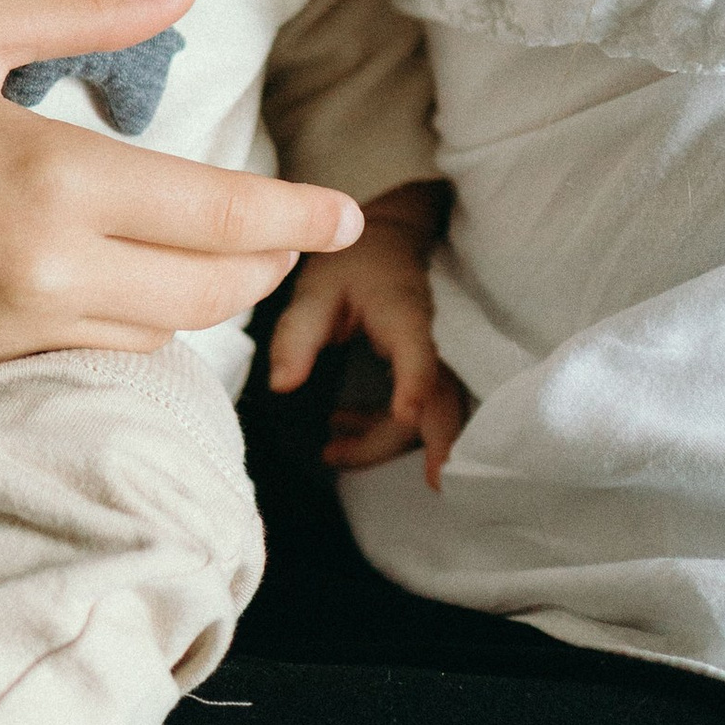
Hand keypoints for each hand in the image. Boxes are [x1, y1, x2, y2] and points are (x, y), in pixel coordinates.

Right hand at [0, 0, 362, 384]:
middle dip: (257, 263)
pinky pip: (74, 362)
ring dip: (184, 296)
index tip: (345, 217)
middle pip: (206, 293)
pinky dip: (111, 326)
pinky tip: (104, 286)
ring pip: (146, 335)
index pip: (223, 217)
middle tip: (273, 231)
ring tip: (188, 251)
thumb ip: (88, 13)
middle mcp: (38, 273)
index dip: (300, 221)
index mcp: (51, 179)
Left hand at [269, 181, 465, 485]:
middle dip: (441, 439)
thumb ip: (298, 335)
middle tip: (436, 484)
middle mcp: (424, 339)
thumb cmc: (349, 264)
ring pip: (429, 409)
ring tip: (331, 454)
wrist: (384, 240)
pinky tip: (339, 430)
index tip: (406, 415)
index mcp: (403, 315)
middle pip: (440, 394)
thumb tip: (283, 387)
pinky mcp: (417, 368)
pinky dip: (380, 428)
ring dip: (387, 440)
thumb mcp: (314, 289)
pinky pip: (413, 407)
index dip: (414, 384)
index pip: (418, 352)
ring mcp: (425, 356)